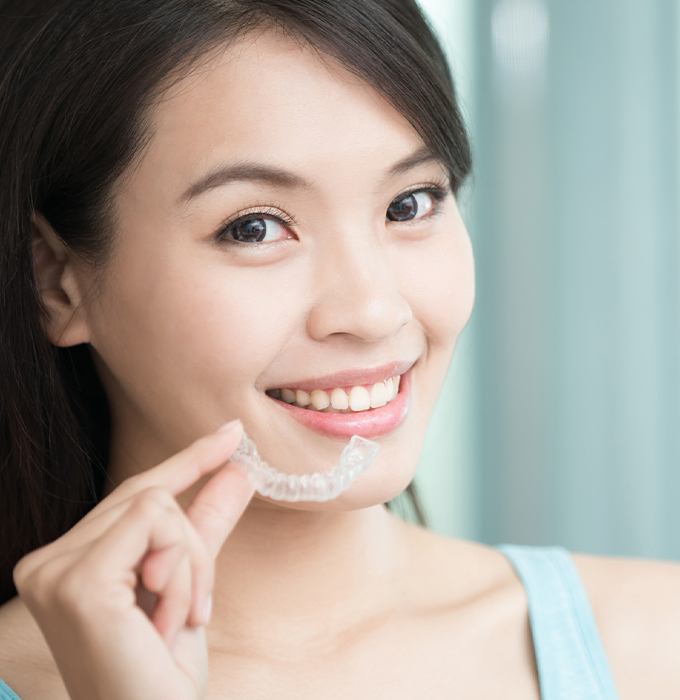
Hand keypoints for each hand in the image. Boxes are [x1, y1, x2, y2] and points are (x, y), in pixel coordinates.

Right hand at [12, 419, 254, 699]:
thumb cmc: (160, 672)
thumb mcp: (188, 585)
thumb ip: (206, 523)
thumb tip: (239, 468)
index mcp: (66, 561)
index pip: (134, 493)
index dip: (187, 459)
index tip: (230, 433)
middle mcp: (47, 560)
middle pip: (150, 496)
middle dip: (192, 547)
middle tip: (195, 608)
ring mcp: (55, 569)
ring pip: (158, 505)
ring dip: (190, 566)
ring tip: (176, 622)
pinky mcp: (78, 581)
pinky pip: (156, 524)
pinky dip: (182, 571)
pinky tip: (166, 621)